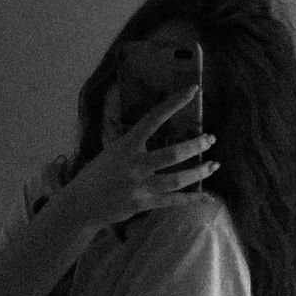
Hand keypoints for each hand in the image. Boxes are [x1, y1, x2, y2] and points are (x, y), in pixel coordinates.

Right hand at [62, 85, 218, 230]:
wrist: (81, 205)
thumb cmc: (96, 175)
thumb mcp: (109, 150)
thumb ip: (126, 136)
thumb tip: (131, 116)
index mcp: (126, 145)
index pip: (154, 118)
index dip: (174, 103)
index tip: (193, 90)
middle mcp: (135, 164)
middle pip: (173, 153)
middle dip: (196, 145)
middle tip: (211, 139)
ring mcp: (141, 186)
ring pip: (178, 178)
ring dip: (199, 172)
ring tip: (214, 165)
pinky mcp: (144, 203)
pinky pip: (174, 201)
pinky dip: (192, 200)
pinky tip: (207, 198)